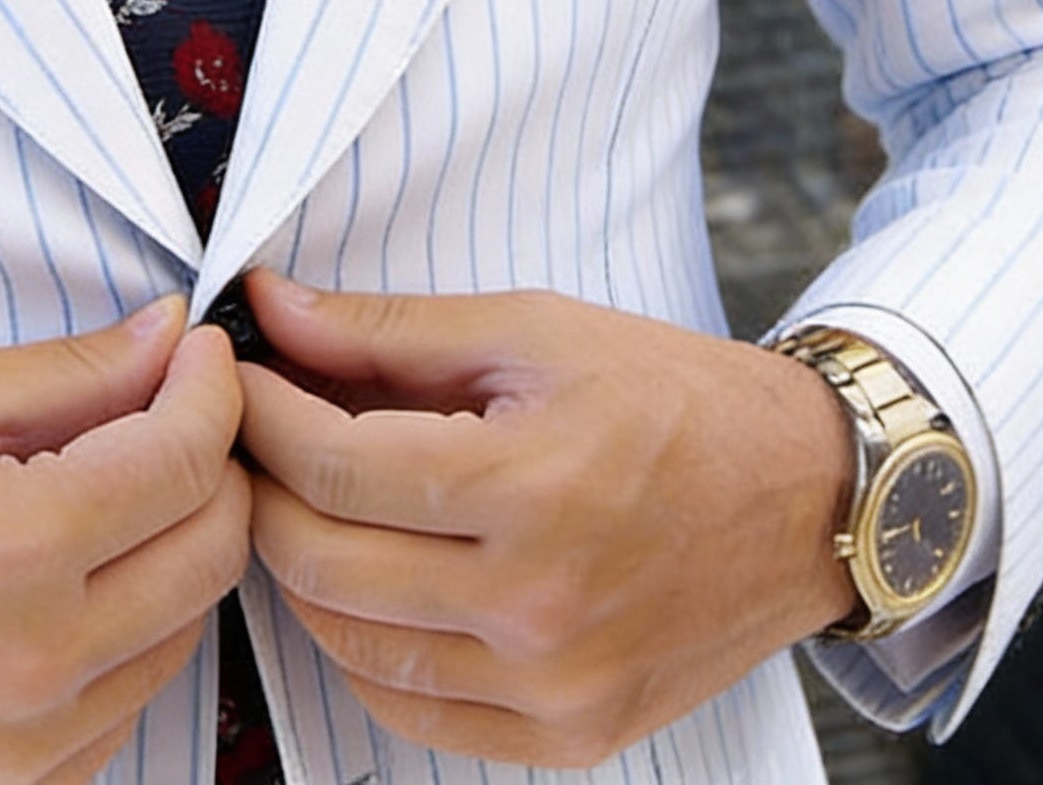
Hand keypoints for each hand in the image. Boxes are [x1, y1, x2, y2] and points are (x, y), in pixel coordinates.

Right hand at [0, 299, 249, 784]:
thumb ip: (65, 372)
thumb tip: (166, 337)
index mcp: (11, 551)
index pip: (187, 458)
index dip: (212, 385)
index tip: (198, 350)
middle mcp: (33, 665)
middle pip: (215, 549)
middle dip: (216, 460)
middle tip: (175, 405)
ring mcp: (24, 749)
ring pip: (187, 628)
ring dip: (180, 544)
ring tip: (122, 483)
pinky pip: (127, 699)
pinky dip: (134, 625)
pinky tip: (81, 572)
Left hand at [237, 273, 857, 768]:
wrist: (805, 496)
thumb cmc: (673, 396)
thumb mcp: (534, 330)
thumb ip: (391, 329)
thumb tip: (272, 307)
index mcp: (532, 485)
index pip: (333, 467)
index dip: (261, 416)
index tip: (237, 376)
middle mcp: (537, 605)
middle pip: (321, 563)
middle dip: (262, 488)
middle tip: (255, 435)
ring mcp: (552, 686)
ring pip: (349, 645)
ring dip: (302, 567)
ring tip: (307, 499)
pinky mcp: (568, 736)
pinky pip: (410, 710)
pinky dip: (363, 647)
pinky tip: (367, 579)